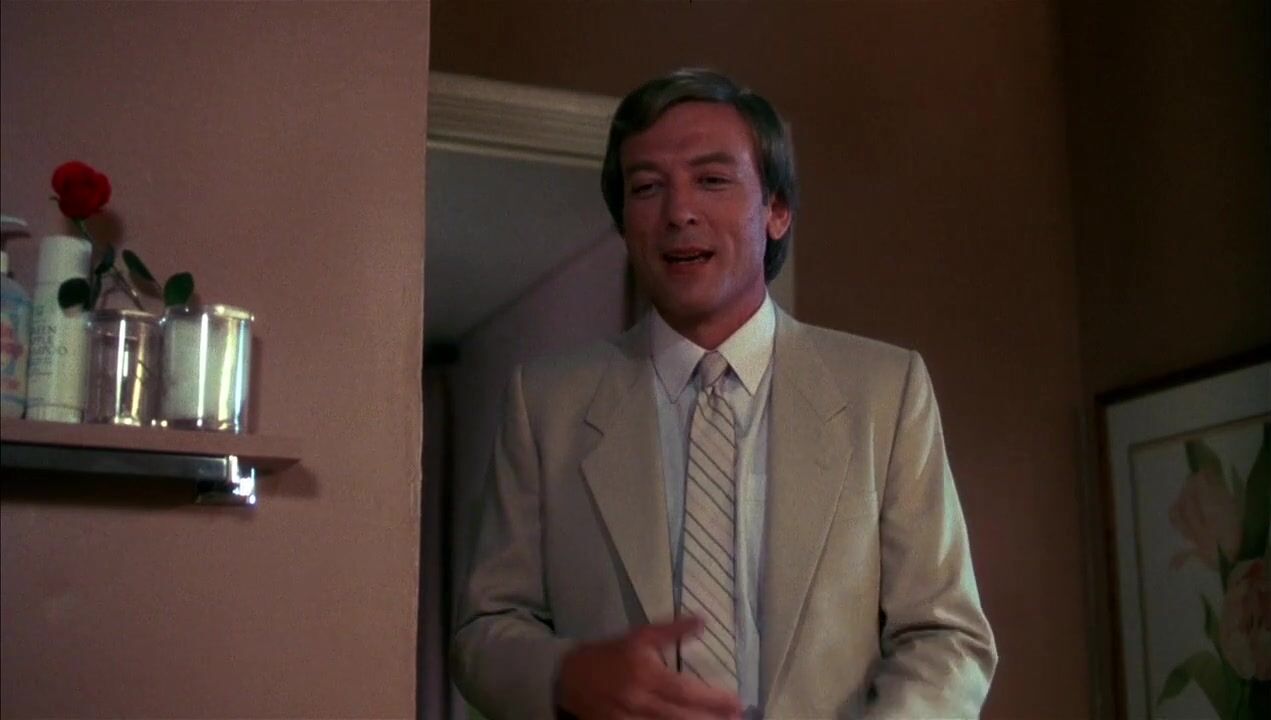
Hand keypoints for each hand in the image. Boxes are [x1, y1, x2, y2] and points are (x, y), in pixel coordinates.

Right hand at [556, 616, 742, 719]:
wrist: (568, 677)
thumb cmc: (609, 654)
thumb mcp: (639, 637)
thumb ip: (672, 631)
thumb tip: (703, 621)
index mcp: (645, 674)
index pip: (685, 691)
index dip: (712, 699)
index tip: (736, 701)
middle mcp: (639, 701)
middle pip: (681, 717)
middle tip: (738, 719)